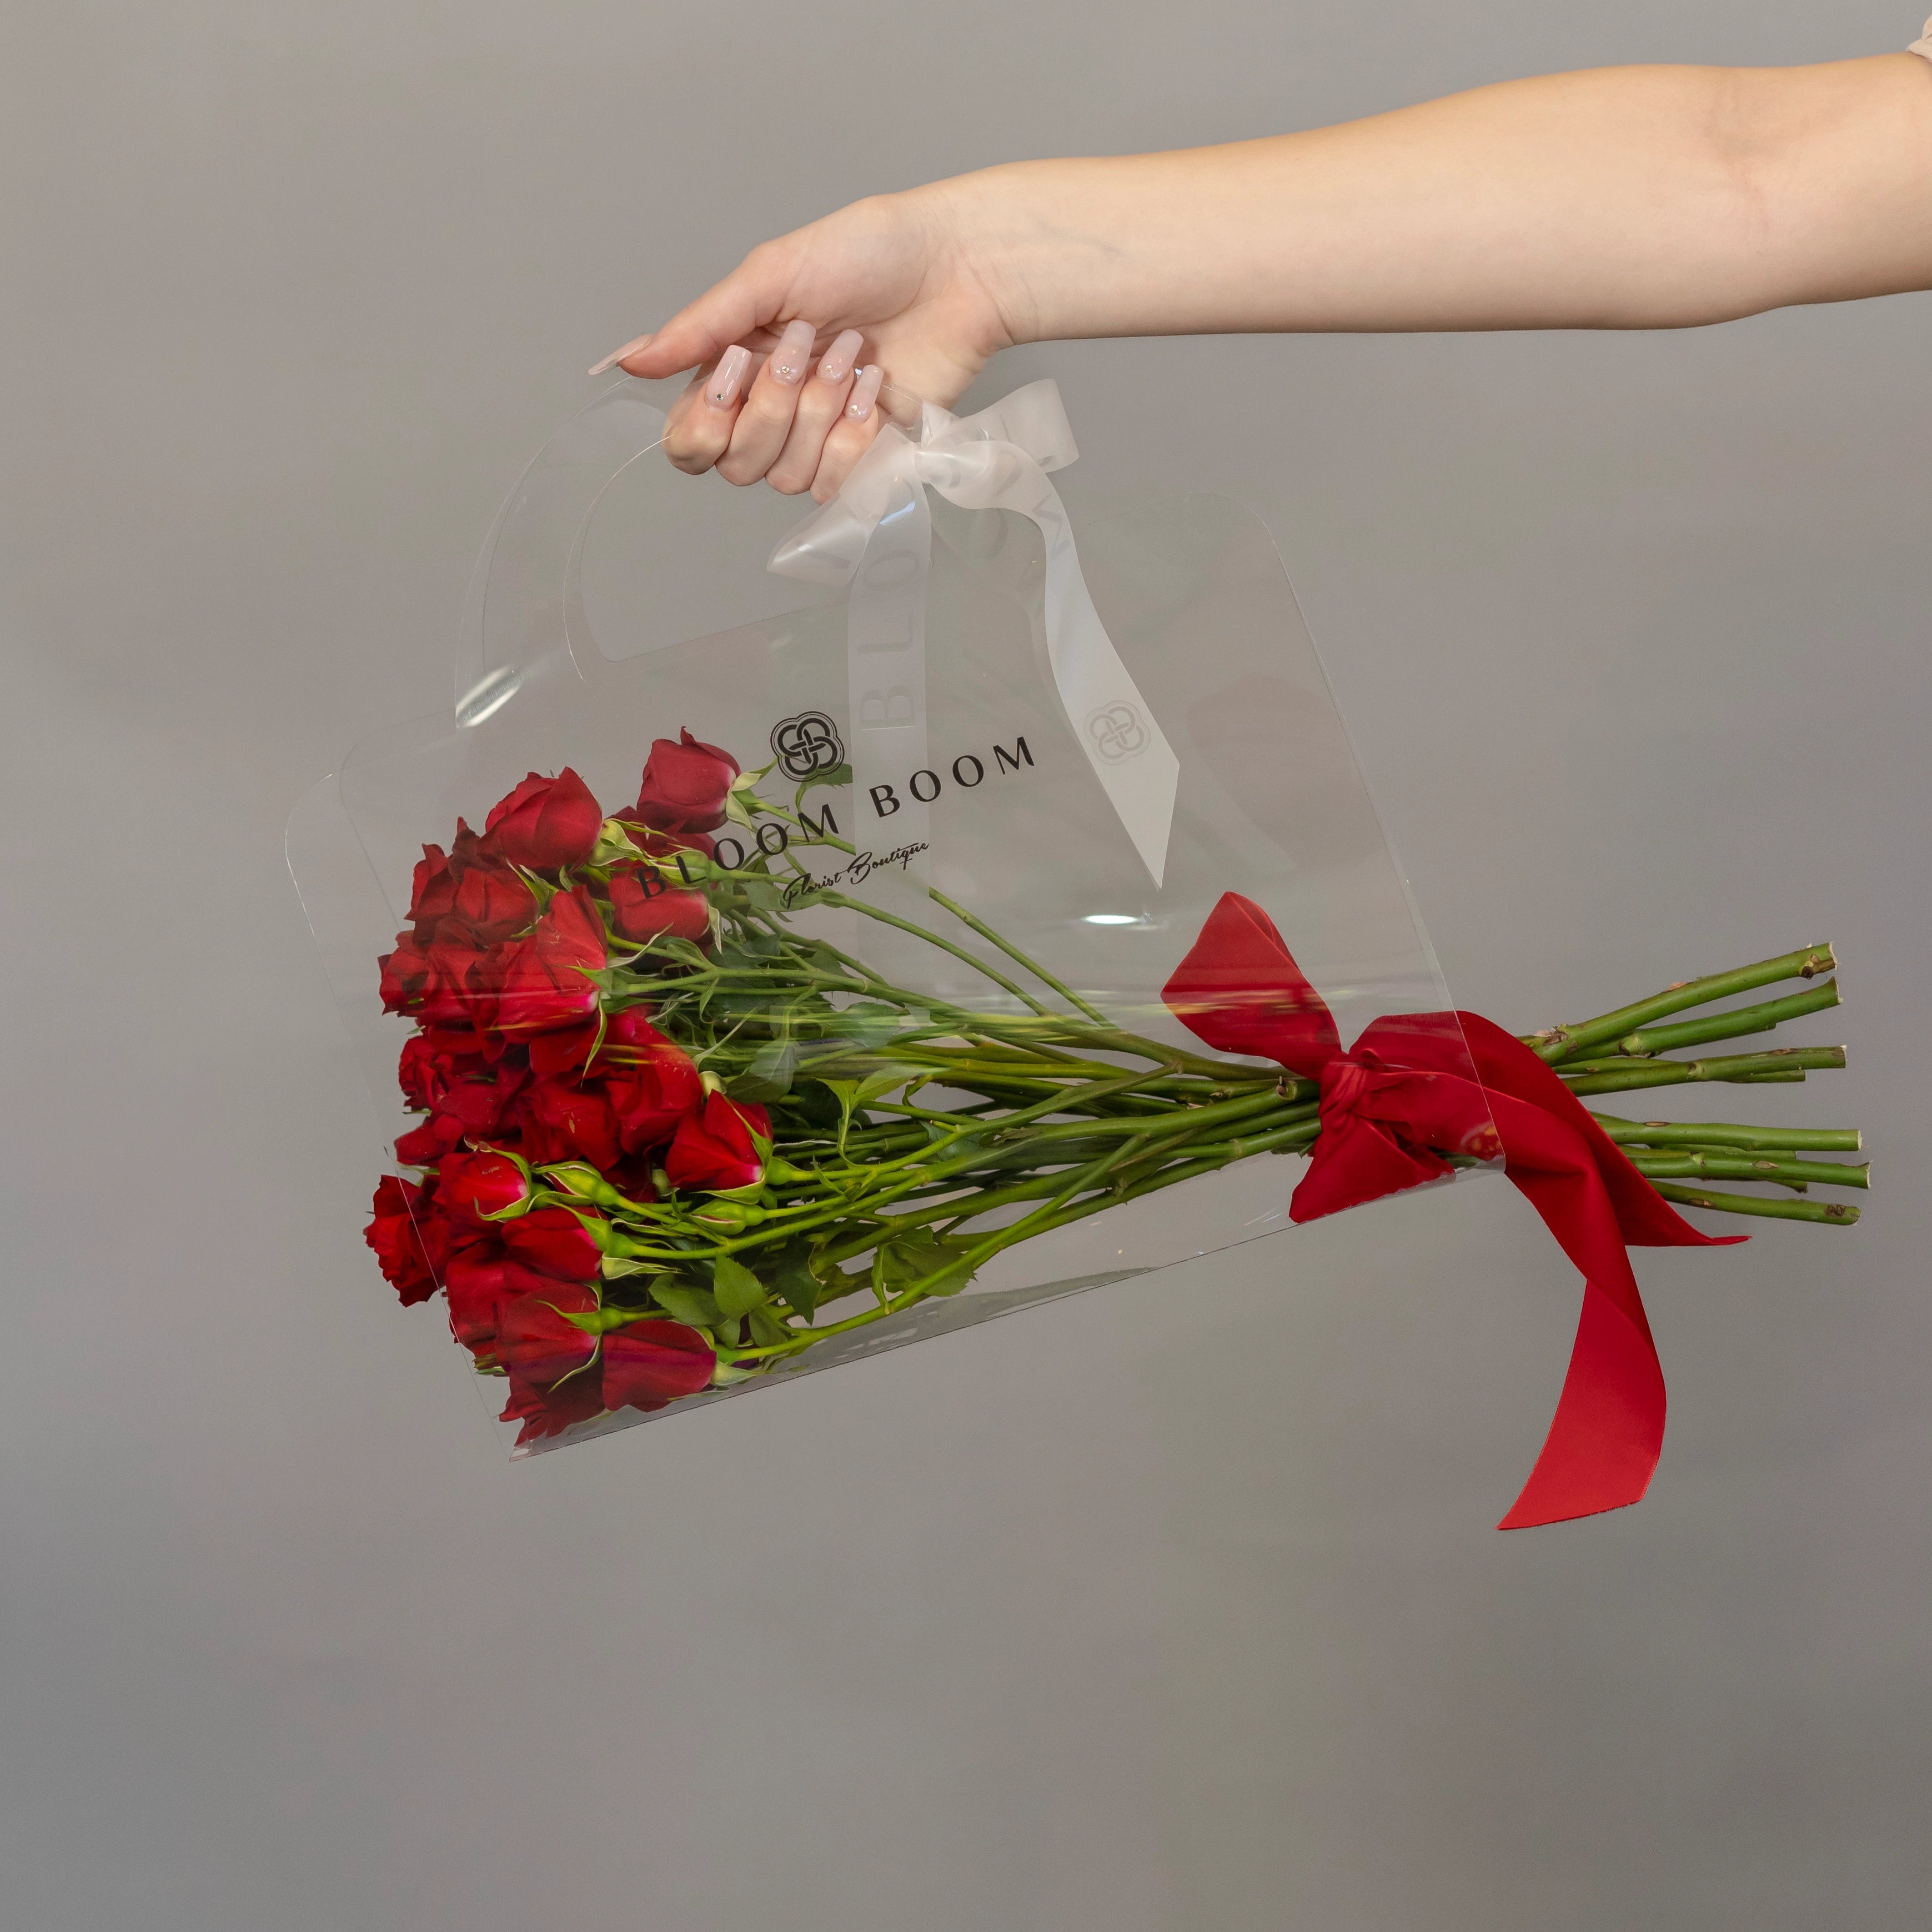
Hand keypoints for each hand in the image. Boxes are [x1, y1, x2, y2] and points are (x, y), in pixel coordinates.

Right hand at [588, 181, 1020, 502]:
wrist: (953, 269)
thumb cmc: (867, 254)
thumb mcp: (771, 274)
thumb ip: (700, 326)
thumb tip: (629, 363)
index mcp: (736, 367)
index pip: (689, 441)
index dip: (703, 426)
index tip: (735, 371)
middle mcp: (772, 412)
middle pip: (737, 466)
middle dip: (773, 407)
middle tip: (808, 346)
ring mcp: (820, 440)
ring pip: (786, 477)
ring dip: (820, 415)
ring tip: (852, 357)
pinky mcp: (868, 459)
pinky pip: (836, 485)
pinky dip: (855, 439)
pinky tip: (875, 388)